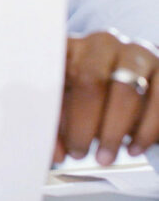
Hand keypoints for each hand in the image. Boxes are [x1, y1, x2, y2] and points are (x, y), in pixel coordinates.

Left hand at [55, 31, 158, 165]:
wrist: (137, 84)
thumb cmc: (95, 96)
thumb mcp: (71, 102)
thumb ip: (59, 122)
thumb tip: (54, 152)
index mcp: (71, 47)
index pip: (55, 69)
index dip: (52, 106)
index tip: (53, 139)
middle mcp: (102, 43)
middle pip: (90, 79)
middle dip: (83, 122)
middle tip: (79, 153)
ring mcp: (135, 53)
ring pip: (125, 90)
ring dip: (113, 130)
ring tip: (105, 157)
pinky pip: (158, 98)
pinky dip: (146, 130)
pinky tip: (134, 148)